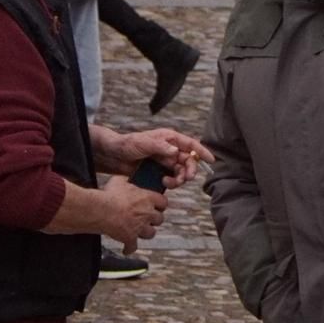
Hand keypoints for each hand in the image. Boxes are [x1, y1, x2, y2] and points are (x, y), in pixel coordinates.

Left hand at [97, 125, 213, 186]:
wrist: (112, 155)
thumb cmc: (127, 144)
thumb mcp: (143, 143)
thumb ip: (160, 147)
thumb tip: (176, 152)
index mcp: (169, 139)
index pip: (191, 144)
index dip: (202, 152)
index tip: (211, 161)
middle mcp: (170, 149)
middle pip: (189, 161)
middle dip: (190, 171)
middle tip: (186, 178)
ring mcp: (165, 161)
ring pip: (182, 172)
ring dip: (180, 179)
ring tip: (169, 182)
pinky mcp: (159, 171)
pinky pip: (172, 179)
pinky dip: (171, 183)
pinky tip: (163, 183)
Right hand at [100, 173, 166, 253]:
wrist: (100, 210)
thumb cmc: (109, 195)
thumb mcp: (119, 180)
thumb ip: (128, 181)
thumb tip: (128, 180)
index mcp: (148, 198)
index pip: (163, 202)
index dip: (160, 204)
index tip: (157, 204)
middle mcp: (147, 214)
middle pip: (159, 219)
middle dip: (154, 219)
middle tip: (148, 217)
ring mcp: (140, 227)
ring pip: (151, 233)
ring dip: (146, 232)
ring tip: (140, 231)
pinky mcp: (130, 238)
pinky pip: (132, 246)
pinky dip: (129, 248)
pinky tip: (126, 249)